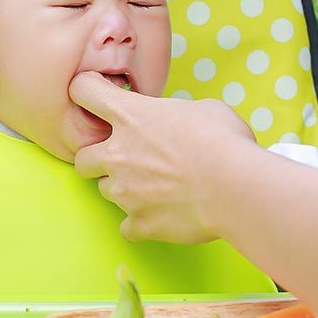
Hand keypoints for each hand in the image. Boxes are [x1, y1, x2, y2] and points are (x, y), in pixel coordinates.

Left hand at [69, 72, 255, 243]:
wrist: (235, 187)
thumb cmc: (224, 141)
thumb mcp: (202, 108)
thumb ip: (175, 114)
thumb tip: (177, 123)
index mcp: (130, 116)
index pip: (83, 91)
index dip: (86, 92)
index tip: (96, 98)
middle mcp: (117, 153)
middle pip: (81, 158)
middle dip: (97, 159)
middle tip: (124, 159)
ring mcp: (124, 192)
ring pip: (104, 191)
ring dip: (123, 189)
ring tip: (155, 187)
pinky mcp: (139, 223)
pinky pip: (127, 226)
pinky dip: (140, 221)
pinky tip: (162, 214)